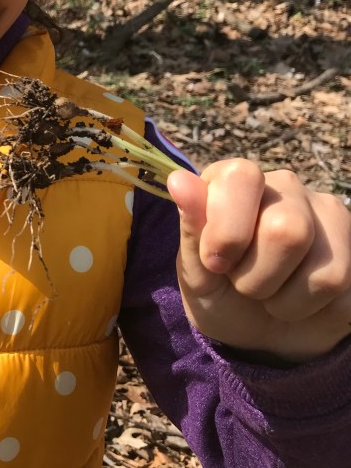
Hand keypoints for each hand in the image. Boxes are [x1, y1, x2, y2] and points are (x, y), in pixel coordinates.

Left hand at [168, 160, 350, 363]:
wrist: (257, 337)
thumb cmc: (220, 295)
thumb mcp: (195, 272)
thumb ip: (190, 228)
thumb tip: (179, 180)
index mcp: (234, 180)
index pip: (242, 177)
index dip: (228, 230)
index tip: (215, 264)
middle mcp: (284, 186)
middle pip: (287, 229)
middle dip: (256, 276)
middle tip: (243, 284)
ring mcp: (326, 213)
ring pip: (321, 265)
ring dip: (284, 299)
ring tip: (271, 292)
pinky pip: (340, 286)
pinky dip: (310, 309)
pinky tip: (300, 300)